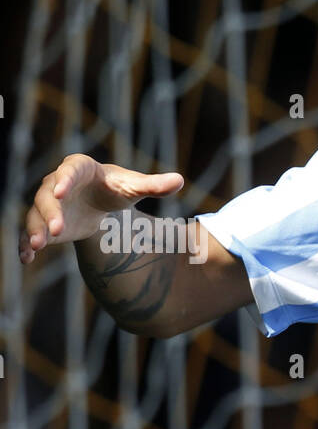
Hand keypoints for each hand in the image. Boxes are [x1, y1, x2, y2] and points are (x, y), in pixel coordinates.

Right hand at [19, 154, 184, 263]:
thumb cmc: (116, 188)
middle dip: (50, 212)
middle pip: (47, 196)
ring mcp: (48, 205)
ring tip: (37, 246)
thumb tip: (180, 180)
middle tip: (56, 230)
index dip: (64, 180)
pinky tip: (27, 259)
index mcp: (79, 169)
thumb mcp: (133, 187)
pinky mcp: (45, 223)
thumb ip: (154, 185)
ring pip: (36, 215)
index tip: (61, 192)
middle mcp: (57, 184)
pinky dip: (25, 245)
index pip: (68, 171)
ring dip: (35, 229)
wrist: (99, 200)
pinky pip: (31, 232)